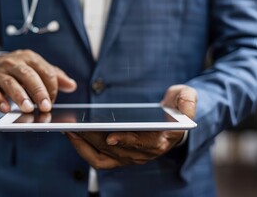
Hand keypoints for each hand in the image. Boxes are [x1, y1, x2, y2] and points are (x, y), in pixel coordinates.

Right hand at [0, 49, 76, 112]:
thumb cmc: (18, 72)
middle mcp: (14, 63)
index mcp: (30, 58)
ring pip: (10, 82)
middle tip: (46, 107)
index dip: (51, 87)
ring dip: (20, 96)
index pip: (45, 71)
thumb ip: (54, 77)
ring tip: (28, 108)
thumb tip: (72, 85)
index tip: (53, 101)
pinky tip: (6, 109)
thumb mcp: (36, 70)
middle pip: (28, 75)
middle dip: (38, 91)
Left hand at [67, 85, 196, 168]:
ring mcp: (130, 155)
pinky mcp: (119, 155)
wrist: (171, 119)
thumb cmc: (176, 108)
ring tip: (69, 130)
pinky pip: (99, 158)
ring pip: (104, 157)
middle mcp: (145, 153)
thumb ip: (187, 100)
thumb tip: (184, 105)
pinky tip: (73, 135)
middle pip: (117, 151)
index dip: (128, 141)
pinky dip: (84, 150)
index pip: (144, 144)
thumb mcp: (186, 98)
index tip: (111, 135)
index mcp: (162, 140)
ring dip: (85, 146)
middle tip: (76, 126)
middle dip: (95, 140)